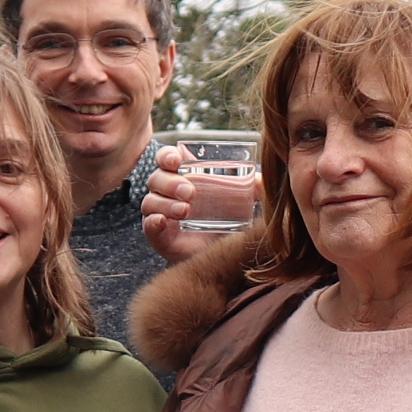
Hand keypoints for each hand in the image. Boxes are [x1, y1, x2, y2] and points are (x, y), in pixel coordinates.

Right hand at [139, 145, 262, 264]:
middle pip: (156, 178)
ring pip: (150, 201)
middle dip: (171, 182)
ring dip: (166, 203)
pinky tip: (163, 222)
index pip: (166, 158)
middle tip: (190, 192)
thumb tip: (263, 180)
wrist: (221, 256)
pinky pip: (148, 226)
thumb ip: (252, 189)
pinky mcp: (159, 236)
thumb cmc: (227, 221)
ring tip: (185, 211)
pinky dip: (153, 222)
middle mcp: (167, 193)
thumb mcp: (241, 202)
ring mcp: (161, 214)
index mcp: (183, 176)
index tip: (176, 160)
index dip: (167, 156)